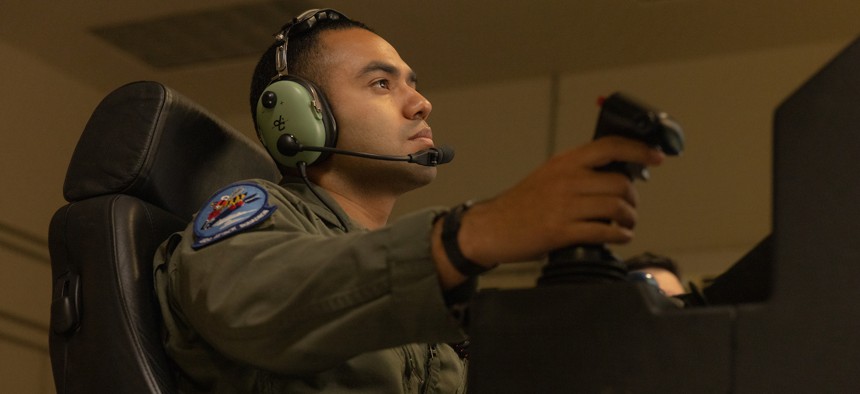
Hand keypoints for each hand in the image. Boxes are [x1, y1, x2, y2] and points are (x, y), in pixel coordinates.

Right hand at [456, 136, 664, 265]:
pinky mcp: (560, 231)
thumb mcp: (548, 176)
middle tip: (630, 208)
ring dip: (628, 219)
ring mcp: (563, 206)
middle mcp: (566, 180)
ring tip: (625, 224)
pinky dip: (618, 235)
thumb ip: (578, 172)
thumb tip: (615, 175)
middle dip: (632, 199)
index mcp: (565, 162)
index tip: (656, 157)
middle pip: (620, 183)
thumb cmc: (521, 204)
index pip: (610, 147)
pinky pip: (603, 231)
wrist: (491, 227)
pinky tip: (618, 236)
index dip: (638, 150)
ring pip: (615, 208)